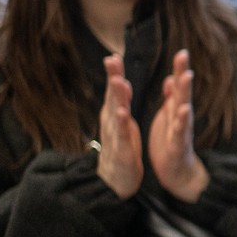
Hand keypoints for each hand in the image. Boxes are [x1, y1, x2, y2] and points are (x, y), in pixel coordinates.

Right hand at [96, 56, 143, 198]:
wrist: (115, 181)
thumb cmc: (121, 148)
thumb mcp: (121, 122)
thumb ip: (120, 101)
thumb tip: (118, 79)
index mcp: (115, 116)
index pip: (115, 91)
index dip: (114, 74)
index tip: (114, 55)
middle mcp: (112, 124)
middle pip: (113, 98)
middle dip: (113, 78)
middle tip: (112, 60)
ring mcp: (116, 138)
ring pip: (116, 114)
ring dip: (117, 98)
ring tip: (119, 81)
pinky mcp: (123, 152)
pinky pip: (123, 137)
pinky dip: (123, 125)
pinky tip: (123, 113)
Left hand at [148, 49, 209, 202]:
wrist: (177, 172)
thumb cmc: (171, 143)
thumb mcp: (169, 117)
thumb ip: (172, 98)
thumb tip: (173, 78)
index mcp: (175, 110)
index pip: (177, 86)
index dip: (179, 68)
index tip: (181, 51)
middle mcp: (181, 117)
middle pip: (183, 92)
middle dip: (183, 73)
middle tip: (183, 55)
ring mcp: (181, 130)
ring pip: (183, 108)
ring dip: (185, 93)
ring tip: (185, 76)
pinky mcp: (177, 144)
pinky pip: (179, 131)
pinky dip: (181, 120)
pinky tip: (183, 110)